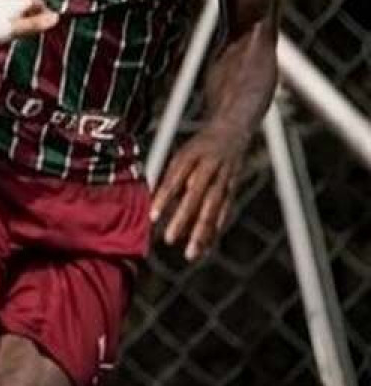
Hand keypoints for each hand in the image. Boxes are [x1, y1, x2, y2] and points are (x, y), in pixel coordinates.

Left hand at [149, 127, 248, 260]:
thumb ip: (169, 176)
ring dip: (201, 233)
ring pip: (213, 209)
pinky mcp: (233, 189)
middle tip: (169, 239)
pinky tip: (208, 246)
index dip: (164, 198)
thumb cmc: (198, 147)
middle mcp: (209, 168)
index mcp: (190, 157)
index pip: (174, 180)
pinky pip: (225, 212)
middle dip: (182, 220)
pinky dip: (216, 229)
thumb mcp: (180, 154)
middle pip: (195, 197)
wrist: (233, 131)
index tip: (153, 217)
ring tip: (190, 254)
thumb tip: (152, 201)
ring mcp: (224, 179)